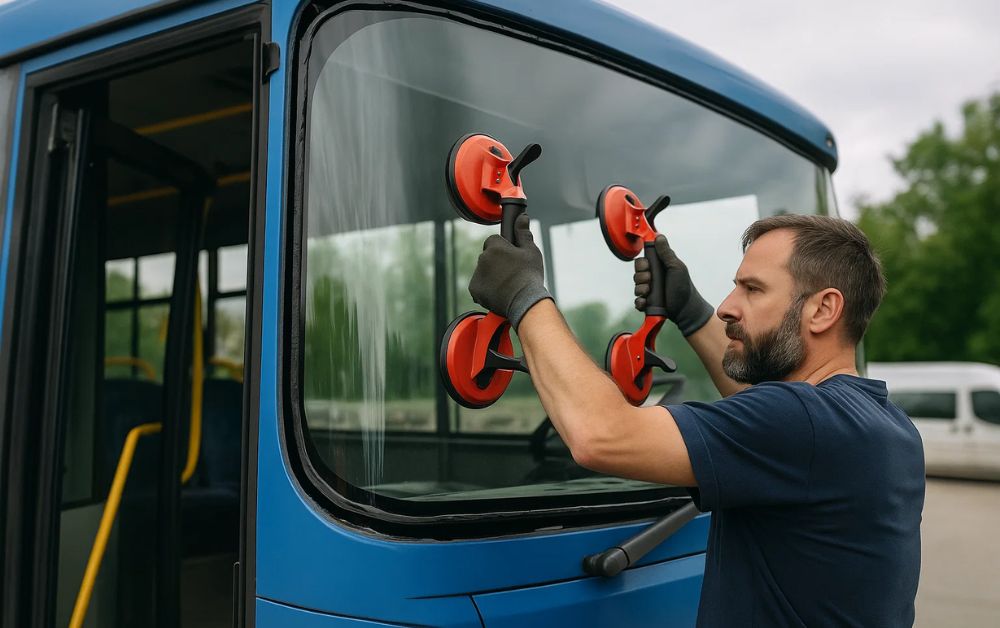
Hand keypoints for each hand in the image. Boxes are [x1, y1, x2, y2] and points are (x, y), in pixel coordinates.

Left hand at [469, 212, 551, 329]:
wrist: (525, 301)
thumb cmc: (530, 275)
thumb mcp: (531, 251)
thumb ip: (523, 232)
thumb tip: (522, 216)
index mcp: (495, 246)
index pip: (493, 241)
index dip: (503, 249)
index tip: (511, 258)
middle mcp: (482, 258)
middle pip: (487, 256)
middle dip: (496, 262)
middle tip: (511, 273)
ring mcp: (477, 274)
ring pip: (483, 270)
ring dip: (491, 275)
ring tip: (507, 284)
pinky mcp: (474, 289)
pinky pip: (479, 285)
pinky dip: (486, 288)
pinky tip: (500, 292)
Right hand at [633, 234, 713, 336]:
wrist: (685, 309)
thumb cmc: (683, 286)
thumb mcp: (676, 267)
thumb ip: (666, 253)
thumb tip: (659, 236)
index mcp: (658, 268)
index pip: (642, 261)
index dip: (642, 264)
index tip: (648, 266)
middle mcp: (653, 278)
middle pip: (636, 273)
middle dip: (640, 277)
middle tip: (650, 280)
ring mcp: (649, 291)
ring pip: (635, 287)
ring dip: (640, 289)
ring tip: (649, 292)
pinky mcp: (647, 303)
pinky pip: (637, 301)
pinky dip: (640, 302)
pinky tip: (646, 302)